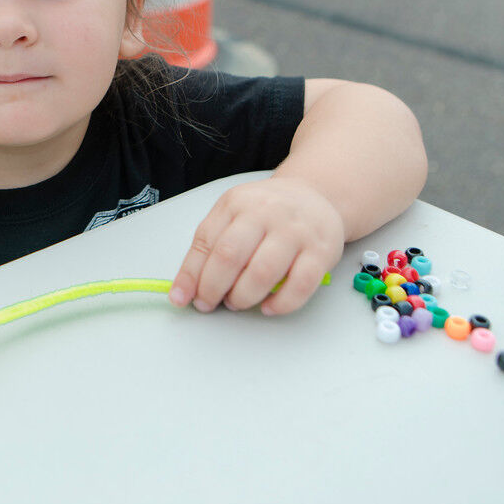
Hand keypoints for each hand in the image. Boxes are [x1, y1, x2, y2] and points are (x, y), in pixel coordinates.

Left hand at [168, 176, 344, 315]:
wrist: (316, 196)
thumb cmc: (267, 212)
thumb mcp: (232, 215)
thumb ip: (209, 247)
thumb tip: (185, 289)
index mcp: (237, 203)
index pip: (205, 242)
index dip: (190, 275)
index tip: (181, 298)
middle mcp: (266, 213)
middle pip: (230, 256)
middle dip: (213, 288)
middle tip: (209, 303)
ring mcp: (296, 231)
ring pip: (263, 273)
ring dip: (243, 297)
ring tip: (237, 302)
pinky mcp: (322, 251)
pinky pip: (300, 286)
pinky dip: (280, 304)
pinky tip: (268, 307)